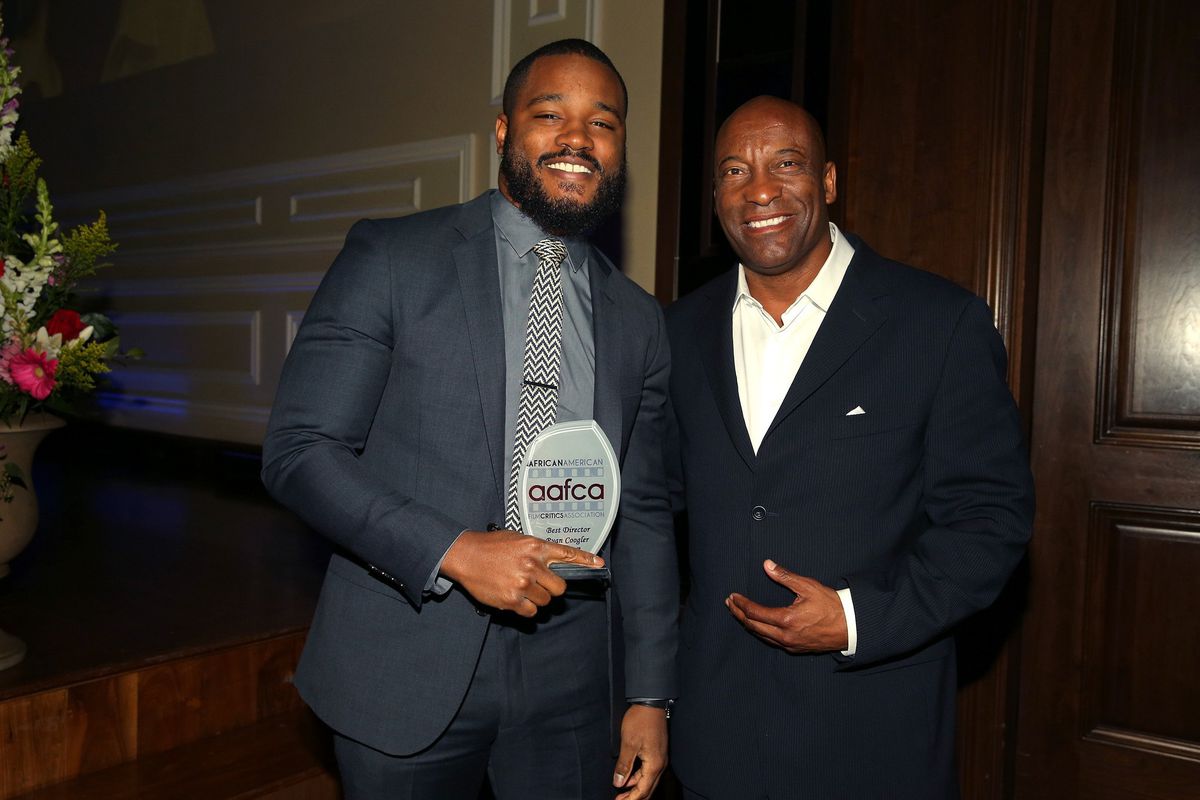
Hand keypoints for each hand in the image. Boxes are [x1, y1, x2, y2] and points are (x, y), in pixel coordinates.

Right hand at [439, 529, 603, 615]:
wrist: (465, 556)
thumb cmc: (491, 547)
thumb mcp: (518, 540)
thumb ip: (538, 551)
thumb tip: (555, 562)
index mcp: (535, 547)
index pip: (567, 554)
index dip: (585, 560)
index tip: (598, 564)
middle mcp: (532, 565)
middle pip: (559, 587)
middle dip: (551, 587)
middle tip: (538, 582)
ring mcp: (522, 584)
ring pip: (546, 601)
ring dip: (537, 597)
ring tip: (520, 587)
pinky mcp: (512, 600)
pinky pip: (531, 611)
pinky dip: (525, 608)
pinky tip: (515, 596)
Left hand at [613, 703, 667, 799]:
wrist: (651, 703)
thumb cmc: (641, 721)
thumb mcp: (628, 743)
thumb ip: (624, 765)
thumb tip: (618, 783)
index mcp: (654, 765)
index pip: (643, 791)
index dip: (630, 799)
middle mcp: (660, 764)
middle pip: (648, 789)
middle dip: (634, 797)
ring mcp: (660, 758)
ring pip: (648, 781)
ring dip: (635, 788)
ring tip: (621, 792)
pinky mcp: (657, 752)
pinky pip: (648, 771)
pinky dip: (638, 778)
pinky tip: (628, 778)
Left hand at [725, 559, 847, 652]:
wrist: (851, 626)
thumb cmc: (831, 605)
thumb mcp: (808, 586)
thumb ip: (785, 576)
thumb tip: (767, 565)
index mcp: (786, 620)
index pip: (754, 613)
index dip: (741, 604)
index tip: (732, 596)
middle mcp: (785, 636)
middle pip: (753, 626)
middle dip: (738, 614)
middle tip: (730, 604)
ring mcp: (789, 644)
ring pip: (761, 636)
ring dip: (747, 624)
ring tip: (738, 613)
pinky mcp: (795, 649)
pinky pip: (771, 642)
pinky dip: (760, 632)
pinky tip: (757, 625)